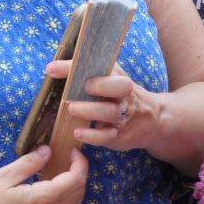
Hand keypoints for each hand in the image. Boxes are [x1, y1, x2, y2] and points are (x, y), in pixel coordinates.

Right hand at [0, 145, 88, 203]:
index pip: (75, 180)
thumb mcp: (3, 177)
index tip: (72, 151)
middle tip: (69, 159)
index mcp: (41, 199)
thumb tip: (48, 151)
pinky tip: (57, 192)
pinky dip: (69, 201)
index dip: (80, 163)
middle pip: (79, 193)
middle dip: (80, 173)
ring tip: (65, 173)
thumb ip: (29, 163)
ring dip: (77, 188)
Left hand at [48, 60, 162, 152]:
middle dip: (102, 86)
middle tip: (84, 87)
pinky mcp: (118, 135)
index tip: (58, 69)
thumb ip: (87, 72)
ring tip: (72, 109)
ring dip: (90, 110)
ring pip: (110, 112)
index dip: (86, 69)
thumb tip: (51, 67)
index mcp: (119, 78)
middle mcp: (124, 96)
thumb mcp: (111, 80)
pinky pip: (107, 136)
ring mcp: (122, 116)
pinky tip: (78, 133)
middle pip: (120, 87)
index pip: (105, 69)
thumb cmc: (119, 96)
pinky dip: (92, 136)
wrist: (152, 121)